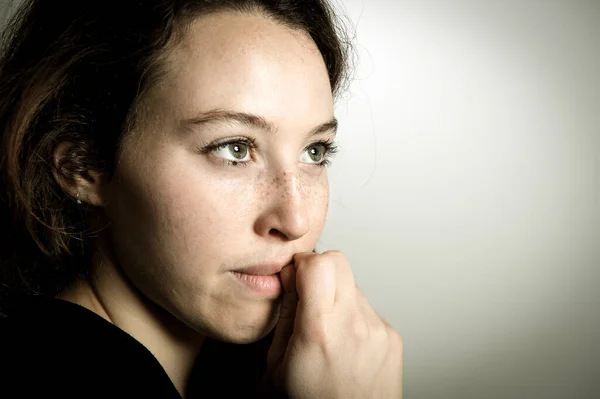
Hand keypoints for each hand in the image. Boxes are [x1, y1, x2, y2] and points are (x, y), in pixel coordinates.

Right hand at [263, 250, 402, 398]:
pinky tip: (345, 345)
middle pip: (339, 261)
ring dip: (337, 297)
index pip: (319, 263)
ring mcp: (378, 330)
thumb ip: (285, 316)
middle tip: (309, 294)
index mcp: (320, 332)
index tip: (294, 275)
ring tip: (328, 333)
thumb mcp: (277, 366)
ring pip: (353, 285)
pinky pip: (368, 309)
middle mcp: (355, 326)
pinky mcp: (392, 337)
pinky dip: (354, 317)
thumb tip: (290, 278)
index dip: (302, 263)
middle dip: (319, 269)